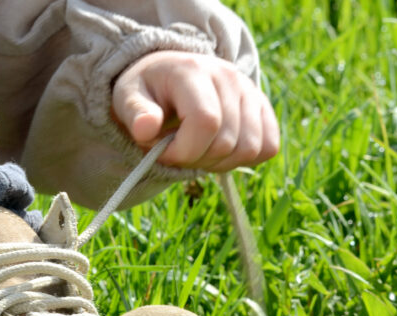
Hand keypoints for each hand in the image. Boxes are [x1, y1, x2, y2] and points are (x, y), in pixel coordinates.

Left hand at [112, 51, 278, 171]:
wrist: (168, 75)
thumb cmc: (146, 91)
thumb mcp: (128, 98)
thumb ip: (135, 114)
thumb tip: (145, 129)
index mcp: (193, 72)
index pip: (206, 122)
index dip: (184, 151)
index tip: (163, 153)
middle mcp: (229, 77)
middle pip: (227, 142)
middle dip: (197, 159)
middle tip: (176, 151)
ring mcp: (250, 90)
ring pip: (250, 149)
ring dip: (220, 163)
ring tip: (197, 149)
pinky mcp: (263, 107)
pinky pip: (268, 147)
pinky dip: (243, 159)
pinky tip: (218, 151)